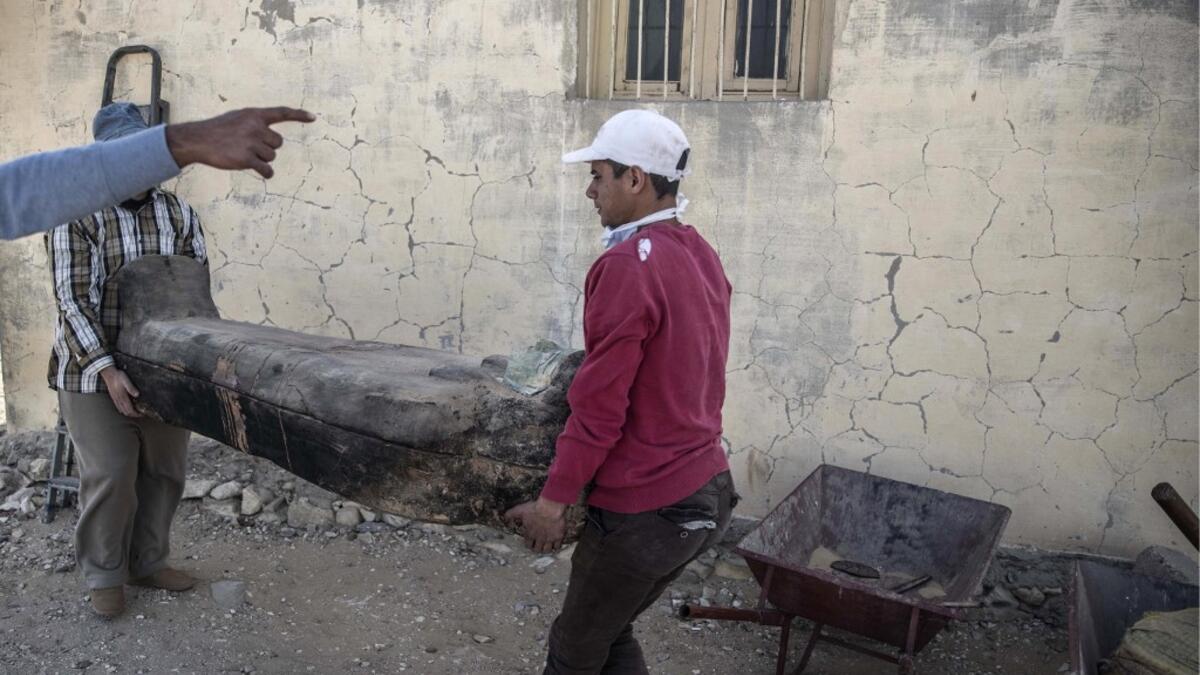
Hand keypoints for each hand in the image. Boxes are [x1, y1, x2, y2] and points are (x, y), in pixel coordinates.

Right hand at [100, 367, 140, 416]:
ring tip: (135, 411)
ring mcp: (115, 399)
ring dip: (129, 413)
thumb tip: (137, 395)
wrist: (108, 374)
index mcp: (122, 397)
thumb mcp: (126, 381)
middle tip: (140, 414)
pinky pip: (118, 407)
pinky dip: (124, 410)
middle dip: (134, 415)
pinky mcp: (114, 397)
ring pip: (122, 410)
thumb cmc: (118, 376)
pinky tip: (126, 407)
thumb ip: (131, 388)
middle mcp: (119, 400)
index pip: (130, 410)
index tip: (142, 414)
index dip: (136, 414)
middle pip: (126, 412)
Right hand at [165, 107, 315, 178]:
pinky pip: (267, 170)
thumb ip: (256, 124)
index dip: (299, 115)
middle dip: (267, 147)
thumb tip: (275, 140)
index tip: (314, 117)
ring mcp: (251, 143)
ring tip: (243, 154)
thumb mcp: (238, 119)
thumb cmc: (218, 130)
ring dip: (261, 159)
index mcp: (254, 114)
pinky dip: (265, 173)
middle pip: (278, 143)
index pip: (281, 113)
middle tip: (248, 146)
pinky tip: (257, 170)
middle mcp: (255, 127)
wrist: (198, 140)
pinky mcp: (246, 159)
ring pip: (271, 157)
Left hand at [505, 497, 567, 553]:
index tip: (530, 542)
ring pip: (547, 550)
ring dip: (546, 549)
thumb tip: (505, 517)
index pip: (528, 544)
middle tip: (538, 547)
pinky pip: (557, 546)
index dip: (529, 544)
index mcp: (530, 534)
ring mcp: (549, 539)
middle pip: (537, 549)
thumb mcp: (520, 510)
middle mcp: (539, 538)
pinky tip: (556, 544)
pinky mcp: (558, 537)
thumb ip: (511, 514)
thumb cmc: (535, 509)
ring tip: (547, 548)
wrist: (549, 508)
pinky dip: (556, 547)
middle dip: (537, 548)